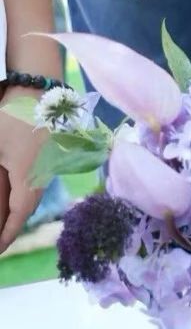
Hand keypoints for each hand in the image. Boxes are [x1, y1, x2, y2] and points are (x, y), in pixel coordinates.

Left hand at [0, 89, 47, 252]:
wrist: (39, 92)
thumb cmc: (12, 116)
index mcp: (28, 176)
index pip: (18, 215)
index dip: (6, 236)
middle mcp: (42, 175)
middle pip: (26, 210)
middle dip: (11, 229)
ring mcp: (47, 166)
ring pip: (32, 197)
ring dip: (18, 213)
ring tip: (3, 226)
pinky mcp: (48, 158)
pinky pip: (36, 185)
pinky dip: (24, 198)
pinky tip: (14, 199)